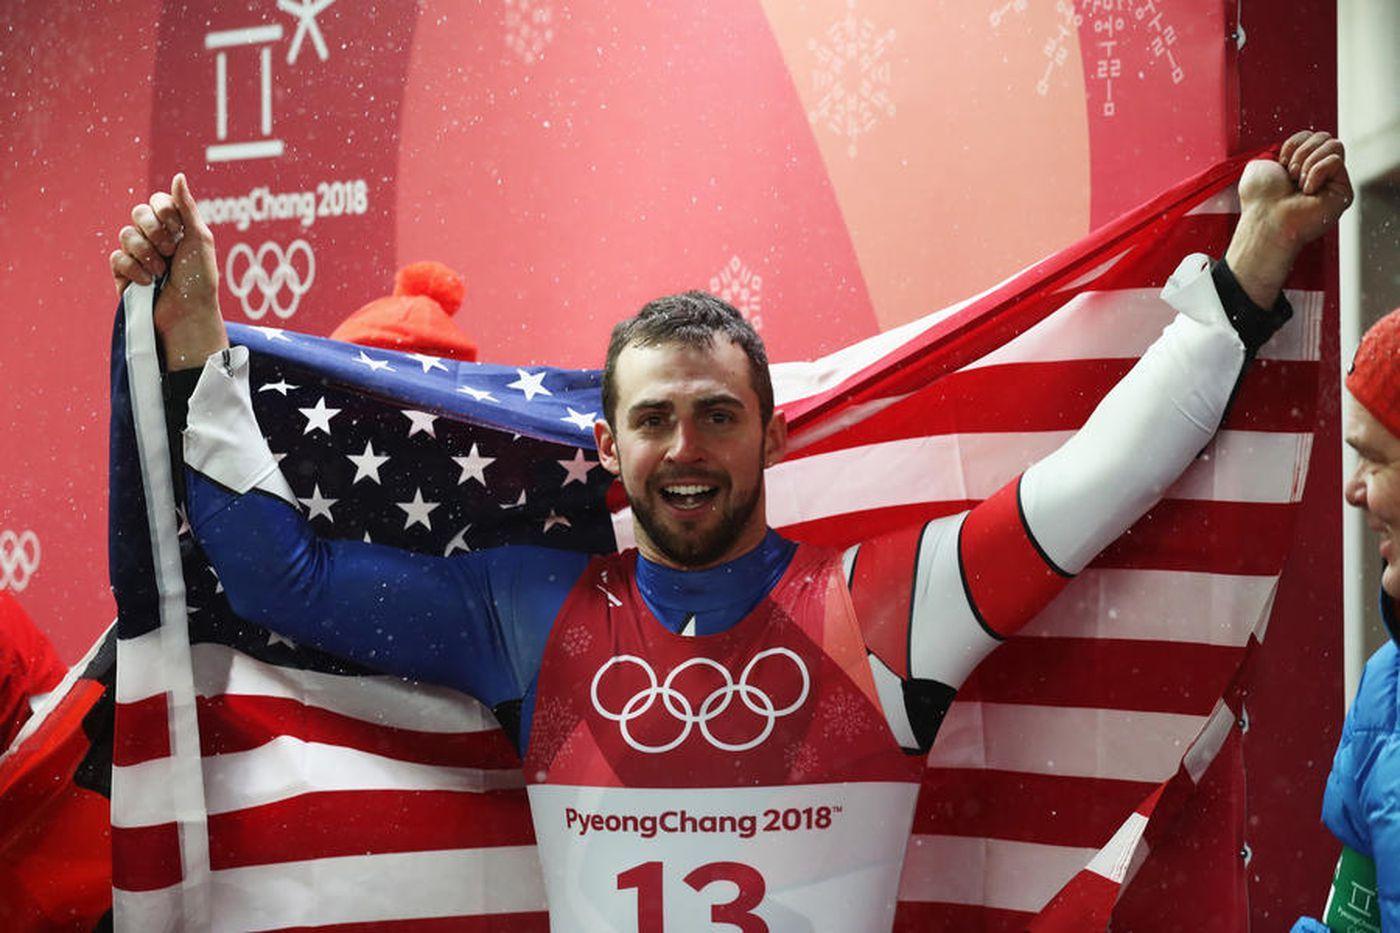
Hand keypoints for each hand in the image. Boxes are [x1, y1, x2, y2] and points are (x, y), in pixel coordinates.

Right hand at [110, 174, 228, 368]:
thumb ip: (186, 207)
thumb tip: (178, 176)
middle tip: (170, 250)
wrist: (187, 313)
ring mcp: (137, 254)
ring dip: (146, 254)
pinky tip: (147, 282)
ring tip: (161, 272)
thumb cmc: (200, 278)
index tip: (177, 228)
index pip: (157, 201)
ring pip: (125, 235)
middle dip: (155, 232)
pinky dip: (134, 269)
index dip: (164, 212)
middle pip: (138, 213)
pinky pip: (116, 257)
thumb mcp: (200, 239)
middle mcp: (154, 237)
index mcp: (174, 228)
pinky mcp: (123, 273)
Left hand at [1241, 131, 1352, 248]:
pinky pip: (1335, 161)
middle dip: (1302, 152)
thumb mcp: (1262, 163)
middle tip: (1290, 175)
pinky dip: (1316, 172)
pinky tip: (1308, 191)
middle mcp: (1319, 173)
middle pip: (1325, 136)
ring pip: (1335, 145)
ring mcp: (1333, 183)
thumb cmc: (1260, 197)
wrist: (1266, 219)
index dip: (1294, 144)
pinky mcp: (1343, 192)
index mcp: (1301, 166)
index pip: (1310, 135)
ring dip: (1309, 162)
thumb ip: (1280, 150)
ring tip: (1298, 183)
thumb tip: (1297, 148)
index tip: (1281, 163)